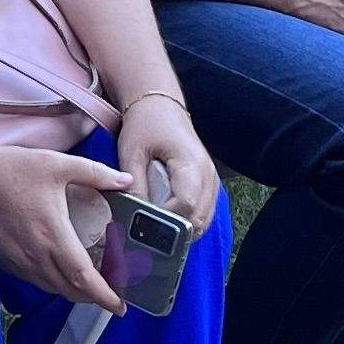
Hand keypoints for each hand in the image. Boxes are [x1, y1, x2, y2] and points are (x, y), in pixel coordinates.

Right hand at [0, 143, 131, 311]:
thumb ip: (96, 174)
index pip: (85, 279)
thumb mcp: (59, 165)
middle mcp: (36, 254)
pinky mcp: (6, 259)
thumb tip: (126, 180)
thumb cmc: (11, 169)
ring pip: (53, 289)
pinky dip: (53, 282)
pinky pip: (35, 281)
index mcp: (53, 235)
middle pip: (72, 291)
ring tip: (90, 283)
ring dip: (74, 291)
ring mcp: (19, 260)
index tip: (120, 306)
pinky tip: (59, 269)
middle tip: (112, 293)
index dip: (105, 296)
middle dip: (95, 297)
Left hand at [117, 95, 223, 236]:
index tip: (144, 228)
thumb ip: (134, 186)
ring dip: (182, 230)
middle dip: (174, 233)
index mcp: (191, 165)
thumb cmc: (145, 125)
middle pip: (199, 219)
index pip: (186, 206)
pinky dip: (188, 222)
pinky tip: (167, 221)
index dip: (166, 222)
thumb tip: (135, 219)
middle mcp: (208, 175)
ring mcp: (212, 180)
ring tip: (156, 231)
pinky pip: (204, 213)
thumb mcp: (132, 153)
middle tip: (148, 237)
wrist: (160, 106)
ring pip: (204, 221)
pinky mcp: (209, 184)